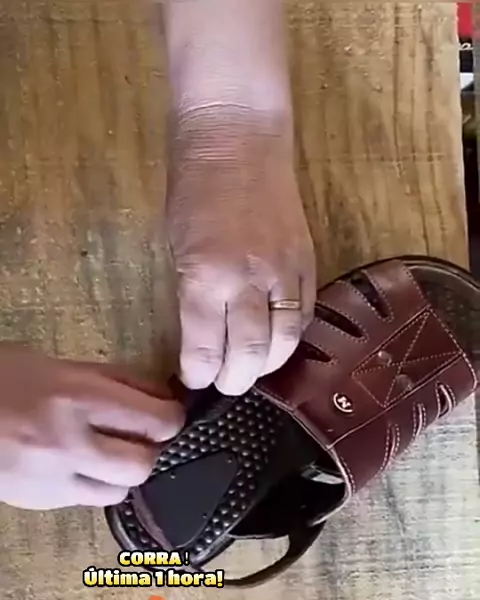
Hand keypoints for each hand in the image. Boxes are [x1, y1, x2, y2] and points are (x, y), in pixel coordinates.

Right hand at [0, 345, 184, 509]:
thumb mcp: (54, 364)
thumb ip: (111, 379)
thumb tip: (160, 393)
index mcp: (75, 395)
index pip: (155, 418)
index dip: (172, 419)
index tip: (169, 414)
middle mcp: (68, 440)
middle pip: (143, 462)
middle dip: (151, 450)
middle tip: (142, 436)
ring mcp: (52, 476)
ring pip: (119, 490)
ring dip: (124, 472)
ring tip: (110, 452)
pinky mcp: (38, 501)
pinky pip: (88, 501)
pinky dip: (95, 485)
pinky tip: (80, 465)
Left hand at [166, 108, 315, 395]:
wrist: (239, 137)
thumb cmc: (194, 187)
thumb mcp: (178, 248)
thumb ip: (193, 297)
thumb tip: (200, 340)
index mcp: (207, 277)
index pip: (205, 349)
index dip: (199, 375)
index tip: (194, 381)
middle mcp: (249, 282)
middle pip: (251, 356)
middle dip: (235, 380)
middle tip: (224, 385)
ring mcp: (284, 274)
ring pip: (284, 343)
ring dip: (266, 366)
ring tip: (252, 371)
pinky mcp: (308, 263)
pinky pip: (305, 315)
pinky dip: (291, 337)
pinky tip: (278, 342)